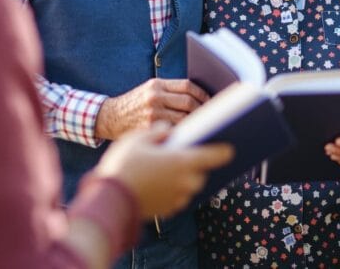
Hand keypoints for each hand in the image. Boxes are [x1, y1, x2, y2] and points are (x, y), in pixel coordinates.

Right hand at [94, 79, 209, 139]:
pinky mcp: (149, 129)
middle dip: (202, 110)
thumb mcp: (149, 89)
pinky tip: (189, 135)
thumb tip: (199, 98)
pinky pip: (174, 130)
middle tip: (210, 117)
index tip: (210, 102)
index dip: (202, 94)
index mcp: (157, 85)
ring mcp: (152, 113)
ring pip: (183, 118)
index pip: (187, 86)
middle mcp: (155, 97)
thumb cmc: (134, 104)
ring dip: (196, 123)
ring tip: (203, 127)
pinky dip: (184, 133)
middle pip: (188, 102)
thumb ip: (170, 91)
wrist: (111, 117)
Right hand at [96, 123, 232, 217]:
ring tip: (173, 168)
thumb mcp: (138, 139)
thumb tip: (168, 130)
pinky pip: (178, 197)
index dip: (223, 151)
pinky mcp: (168, 210)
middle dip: (197, 164)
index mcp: (182, 161)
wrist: (108, 198)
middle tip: (188, 155)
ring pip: (190, 186)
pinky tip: (162, 182)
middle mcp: (185, 182)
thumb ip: (158, 132)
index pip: (212, 155)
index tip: (231, 148)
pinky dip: (174, 189)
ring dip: (185, 177)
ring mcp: (177, 198)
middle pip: (200, 172)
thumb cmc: (123, 164)